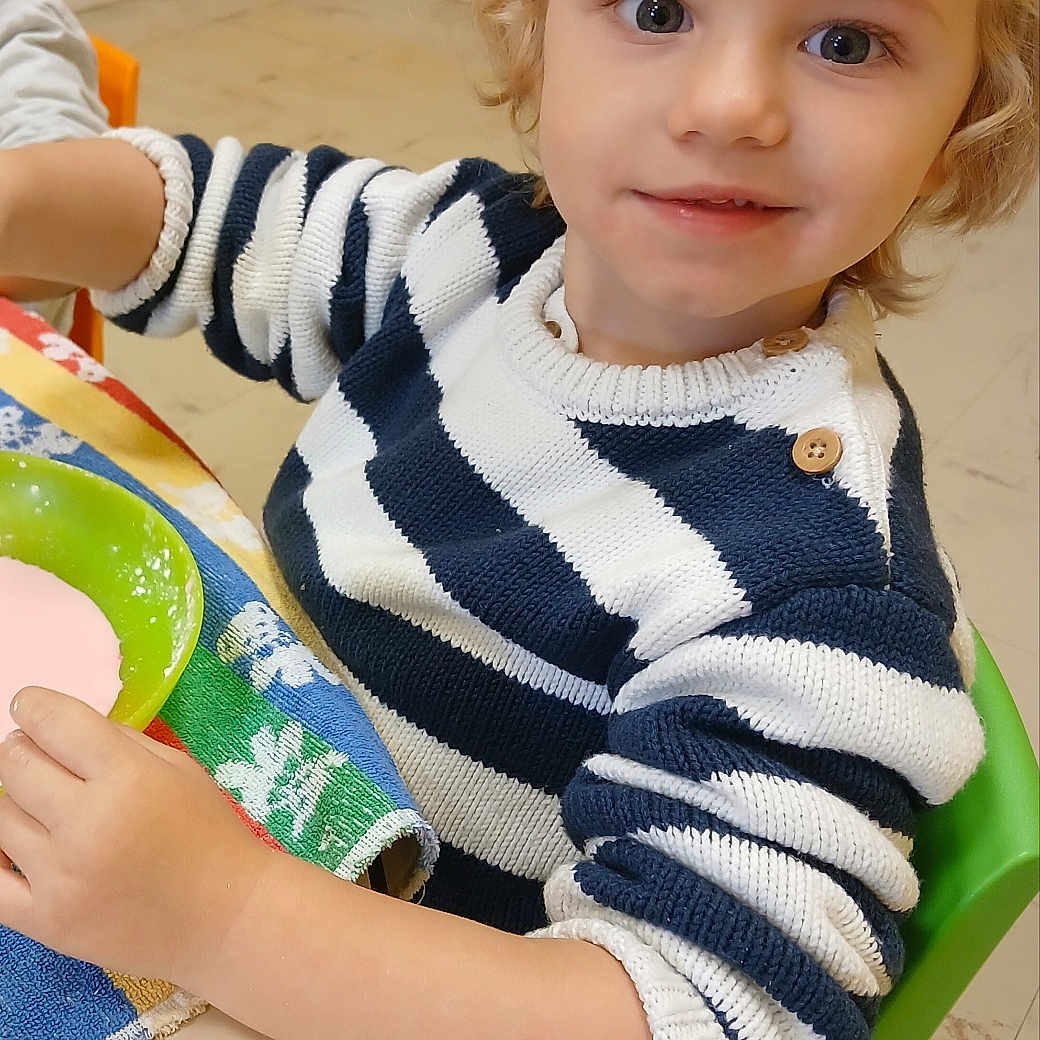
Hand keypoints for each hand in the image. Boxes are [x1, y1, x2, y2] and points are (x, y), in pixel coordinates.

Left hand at [0, 686, 272, 982]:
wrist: (225, 917)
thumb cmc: (210, 834)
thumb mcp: (180, 768)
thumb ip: (119, 741)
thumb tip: (60, 725)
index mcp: (128, 778)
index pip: (53, 723)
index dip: (32, 705)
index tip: (30, 706)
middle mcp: (88, 823)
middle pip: (14, 764)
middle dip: (22, 748)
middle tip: (40, 755)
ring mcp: (61, 876)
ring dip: (14, 799)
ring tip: (44, 804)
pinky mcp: (45, 922)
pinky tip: (18, 843)